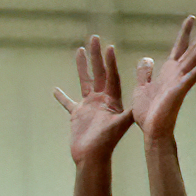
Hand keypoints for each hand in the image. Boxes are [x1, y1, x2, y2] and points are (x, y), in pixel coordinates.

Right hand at [53, 35, 133, 165]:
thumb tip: (140, 100)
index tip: (108, 47)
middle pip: (98, 73)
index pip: (111, 75)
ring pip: (85, 81)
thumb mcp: (121, 124)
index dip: (110, 61)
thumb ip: (127, 111)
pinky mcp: (77, 114)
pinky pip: (68, 103)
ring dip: (82, 66)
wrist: (93, 157)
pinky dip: (62, 96)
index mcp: (112, 99)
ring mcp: (89, 106)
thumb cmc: (107, 142)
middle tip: (94, 38)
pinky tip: (55, 89)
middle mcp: (101, 99)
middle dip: (96, 56)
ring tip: (79, 50)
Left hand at [131, 16, 195, 141]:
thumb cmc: (147, 113)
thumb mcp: (142, 87)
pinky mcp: (181, 89)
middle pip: (194, 49)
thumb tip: (146, 59)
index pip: (179, 47)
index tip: (191, 18)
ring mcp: (181, 81)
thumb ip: (145, 73)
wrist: (150, 130)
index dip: (185, 33)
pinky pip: (195, 74)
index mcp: (168, 72)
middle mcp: (177, 73)